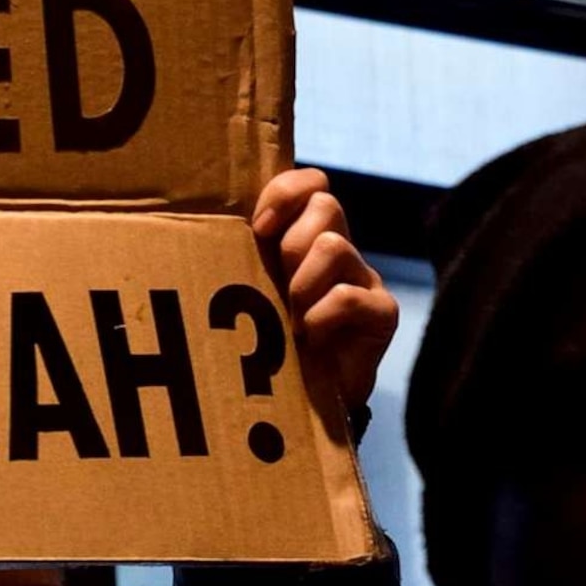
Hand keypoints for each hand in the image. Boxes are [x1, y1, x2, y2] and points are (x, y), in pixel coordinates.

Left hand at [250, 167, 396, 421]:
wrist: (301, 402)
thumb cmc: (266, 340)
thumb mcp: (248, 288)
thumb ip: (238, 253)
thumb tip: (204, 220)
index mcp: (305, 235)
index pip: (310, 182)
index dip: (284, 193)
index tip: (257, 227)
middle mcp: (339, 249)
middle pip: (325, 204)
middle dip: (290, 243)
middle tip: (279, 283)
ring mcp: (364, 278)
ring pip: (333, 246)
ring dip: (302, 284)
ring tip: (292, 318)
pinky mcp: (382, 312)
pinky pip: (347, 296)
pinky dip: (319, 317)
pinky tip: (310, 338)